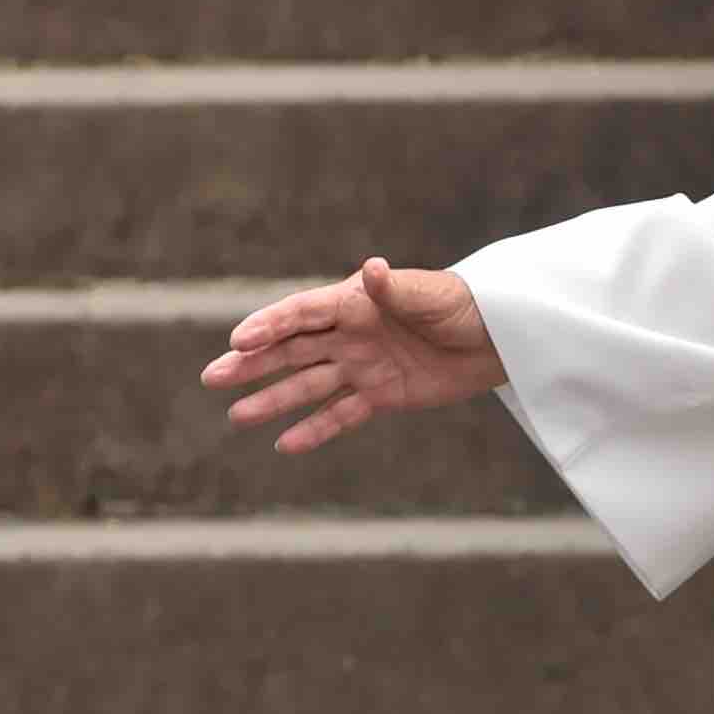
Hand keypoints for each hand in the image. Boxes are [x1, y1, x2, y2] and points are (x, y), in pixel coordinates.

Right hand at [200, 258, 504, 455]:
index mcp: (354, 303)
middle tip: (212, 377)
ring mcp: (362, 366)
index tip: (239, 341)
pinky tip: (284, 444)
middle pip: (291, 351)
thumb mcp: (429, 295)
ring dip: (271, 400)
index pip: (301, 315)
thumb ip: (394, 289)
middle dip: (251, 364)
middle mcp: (349, 335)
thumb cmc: (463, 304)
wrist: (500, 337)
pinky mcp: (381, 395)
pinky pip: (340, 415)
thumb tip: (371, 269)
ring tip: (236, 416)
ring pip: (307, 385)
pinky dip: (314, 430)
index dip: (268, 326)